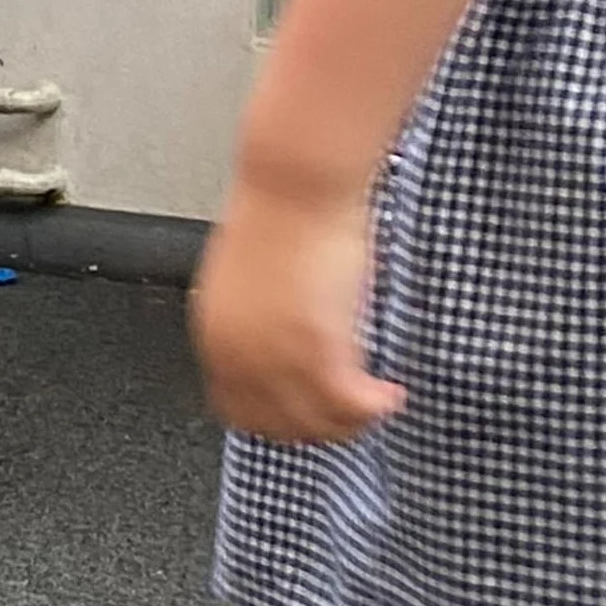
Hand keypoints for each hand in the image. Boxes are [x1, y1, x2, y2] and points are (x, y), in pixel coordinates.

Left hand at [190, 170, 404, 445]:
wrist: (296, 180)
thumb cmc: (282, 211)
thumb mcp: (253, 281)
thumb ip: (261, 324)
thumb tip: (288, 351)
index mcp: (215, 333)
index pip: (237, 409)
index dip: (279, 419)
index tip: (310, 414)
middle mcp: (237, 353)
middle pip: (276, 425)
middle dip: (318, 426)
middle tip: (351, 414)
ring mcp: (274, 357)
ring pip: (315, 422)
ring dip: (351, 421)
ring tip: (376, 404)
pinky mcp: (316, 348)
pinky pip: (348, 404)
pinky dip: (373, 407)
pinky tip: (389, 394)